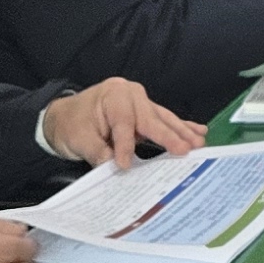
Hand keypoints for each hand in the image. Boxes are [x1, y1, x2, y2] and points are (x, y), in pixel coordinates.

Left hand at [41, 75, 201, 165]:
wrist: (64, 117)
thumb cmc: (71, 124)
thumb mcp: (79, 139)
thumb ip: (98, 152)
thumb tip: (115, 168)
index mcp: (113, 95)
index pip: (123, 123)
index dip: (125, 145)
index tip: (126, 165)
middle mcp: (131, 94)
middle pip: (151, 118)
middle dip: (169, 135)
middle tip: (186, 149)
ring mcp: (140, 101)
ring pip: (163, 118)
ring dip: (182, 132)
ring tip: (199, 142)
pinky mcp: (145, 111)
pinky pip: (165, 119)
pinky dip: (181, 126)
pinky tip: (198, 130)